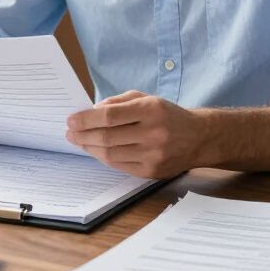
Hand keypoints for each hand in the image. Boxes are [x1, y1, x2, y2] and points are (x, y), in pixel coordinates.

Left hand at [66, 91, 198, 178]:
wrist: (199, 137)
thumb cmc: (168, 115)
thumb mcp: (146, 98)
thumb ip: (119, 102)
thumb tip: (91, 112)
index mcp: (151, 109)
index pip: (110, 116)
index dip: (86, 119)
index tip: (71, 120)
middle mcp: (153, 133)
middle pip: (107, 137)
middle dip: (83, 135)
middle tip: (70, 132)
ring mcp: (153, 155)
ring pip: (111, 154)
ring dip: (89, 148)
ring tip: (79, 141)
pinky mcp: (152, 171)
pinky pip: (120, 166)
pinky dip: (104, 158)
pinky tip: (95, 151)